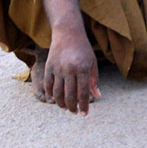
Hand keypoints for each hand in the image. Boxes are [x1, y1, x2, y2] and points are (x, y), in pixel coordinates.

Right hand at [39, 0, 100, 115]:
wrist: (68, 33)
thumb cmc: (83, 49)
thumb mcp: (92, 62)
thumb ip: (94, 80)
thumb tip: (97, 96)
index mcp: (83, 68)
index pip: (84, 92)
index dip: (84, 105)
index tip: (84, 114)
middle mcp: (70, 69)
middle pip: (70, 95)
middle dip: (73, 107)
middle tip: (75, 112)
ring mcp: (58, 68)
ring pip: (58, 93)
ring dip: (62, 103)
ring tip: (66, 107)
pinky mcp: (49, 67)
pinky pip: (49, 85)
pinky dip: (52, 94)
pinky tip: (57, 98)